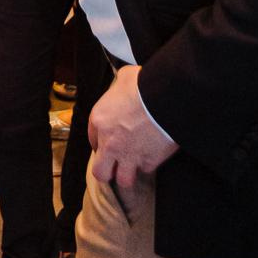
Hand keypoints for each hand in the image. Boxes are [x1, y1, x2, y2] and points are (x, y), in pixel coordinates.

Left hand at [88, 66, 176, 190]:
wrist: (164, 99)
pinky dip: (148, 164)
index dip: (101, 141)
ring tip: (134, 166)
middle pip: (100, 172)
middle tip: (115, 164)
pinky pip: (145, 169)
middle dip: (107, 170)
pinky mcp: (148, 162)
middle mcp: (110, 143)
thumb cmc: (143, 84)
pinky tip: (152, 156)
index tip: (108, 141)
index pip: (92, 140)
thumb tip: (125, 85)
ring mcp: (129, 156)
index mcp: (99, 120)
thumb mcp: (124, 78)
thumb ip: (119, 87)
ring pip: (122, 180)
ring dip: (128, 173)